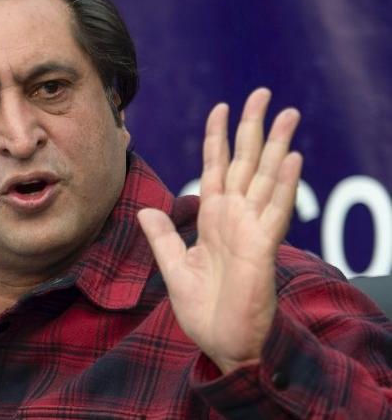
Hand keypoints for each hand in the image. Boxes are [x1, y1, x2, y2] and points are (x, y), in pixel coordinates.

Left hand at [137, 88, 301, 373]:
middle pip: (245, 162)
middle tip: (262, 92)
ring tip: (288, 113)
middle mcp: (235, 218)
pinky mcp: (263, 248)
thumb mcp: (173, 267)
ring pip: (266, 178)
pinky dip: (283, 185)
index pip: (215, 168)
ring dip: (277, 145)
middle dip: (252, 128)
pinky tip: (291, 159)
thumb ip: (162, 237)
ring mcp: (252, 230)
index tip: (221, 107)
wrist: (222, 343)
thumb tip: (145, 209)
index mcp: (214, 219)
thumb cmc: (203, 309)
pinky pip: (274, 211)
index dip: (217, 138)